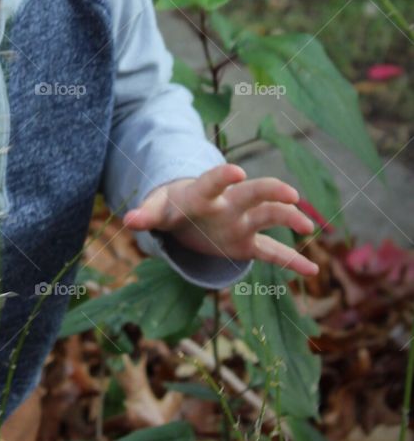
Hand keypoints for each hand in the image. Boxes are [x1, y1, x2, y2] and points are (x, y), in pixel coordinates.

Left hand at [122, 164, 319, 277]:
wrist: (186, 209)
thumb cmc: (172, 206)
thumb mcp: (157, 209)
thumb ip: (146, 214)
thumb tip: (127, 219)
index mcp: (203, 194)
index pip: (213, 183)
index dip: (222, 177)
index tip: (236, 171)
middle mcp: (228, 204)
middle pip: (252, 193)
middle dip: (270, 191)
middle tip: (289, 193)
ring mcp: (241, 222)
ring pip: (269, 217)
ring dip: (288, 219)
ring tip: (307, 227)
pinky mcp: (247, 242)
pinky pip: (272, 252)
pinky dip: (291, 260)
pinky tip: (312, 269)